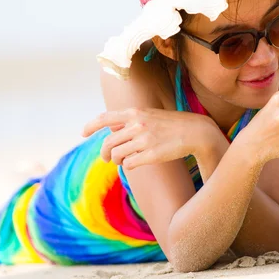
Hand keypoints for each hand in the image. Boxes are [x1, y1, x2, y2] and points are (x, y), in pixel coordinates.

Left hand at [82, 108, 220, 169]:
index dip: (90, 126)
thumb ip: (131, 120)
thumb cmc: (173, 124)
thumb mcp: (150, 115)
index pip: (104, 118)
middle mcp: (137, 124)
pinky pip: (128, 164)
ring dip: (117, 160)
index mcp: (136, 112)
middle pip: (107, 143)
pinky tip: (136, 163)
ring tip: (124, 160)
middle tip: (106, 158)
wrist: (196, 132)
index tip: (83, 133)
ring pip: (116, 155)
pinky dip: (129, 166)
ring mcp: (144, 140)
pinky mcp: (150, 155)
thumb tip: (111, 128)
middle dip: (104, 153)